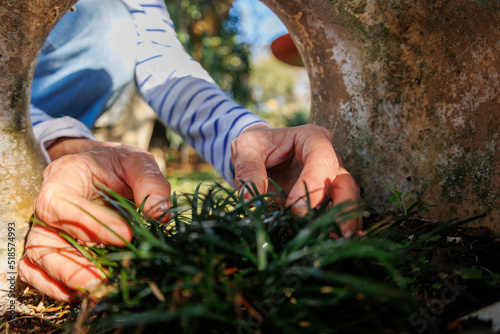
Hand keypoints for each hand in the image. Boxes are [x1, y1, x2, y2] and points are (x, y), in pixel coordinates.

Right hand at [18, 144, 170, 300]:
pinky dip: (58, 287)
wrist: (105, 170)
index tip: (126, 235)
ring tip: (98, 288)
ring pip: (39, 261)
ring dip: (66, 279)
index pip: (61, 202)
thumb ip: (150, 181)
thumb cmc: (117, 165)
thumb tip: (160, 214)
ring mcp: (48, 231)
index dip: (88, 222)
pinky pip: (40, 273)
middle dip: (70, 263)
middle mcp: (48, 208)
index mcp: (63, 178)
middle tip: (103, 279)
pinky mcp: (54, 250)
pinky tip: (85, 293)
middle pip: (42, 238)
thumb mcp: (136, 161)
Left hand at [231, 124, 361, 235]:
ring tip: (340, 243)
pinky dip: (333, 229)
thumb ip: (248, 168)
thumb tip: (250, 198)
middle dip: (344, 206)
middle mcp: (327, 158)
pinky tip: (330, 244)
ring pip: (346, 200)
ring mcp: (328, 180)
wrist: (258, 154)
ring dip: (345, 222)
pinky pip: (333, 214)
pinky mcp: (323, 199)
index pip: (321, 159)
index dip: (312, 184)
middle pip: (345, 181)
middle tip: (342, 232)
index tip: (295, 209)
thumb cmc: (256, 146)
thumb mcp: (245, 148)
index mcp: (311, 139)